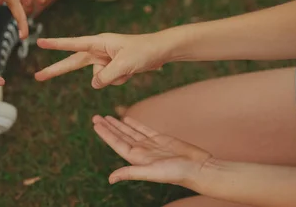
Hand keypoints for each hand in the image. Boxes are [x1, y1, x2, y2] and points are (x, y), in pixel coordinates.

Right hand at [35, 33, 169, 88]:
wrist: (160, 51)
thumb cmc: (143, 51)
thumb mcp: (124, 65)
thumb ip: (106, 75)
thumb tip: (94, 84)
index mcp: (98, 42)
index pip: (72, 44)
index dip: (55, 44)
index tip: (39, 42)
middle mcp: (98, 50)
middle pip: (72, 63)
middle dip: (56, 70)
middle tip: (37, 76)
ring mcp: (103, 59)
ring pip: (98, 77)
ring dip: (113, 77)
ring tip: (129, 66)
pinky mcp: (111, 67)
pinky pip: (109, 80)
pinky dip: (119, 79)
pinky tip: (131, 70)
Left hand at [93, 116, 211, 187]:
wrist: (200, 169)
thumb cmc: (178, 174)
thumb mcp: (151, 172)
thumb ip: (130, 173)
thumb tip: (110, 179)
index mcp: (137, 159)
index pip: (117, 143)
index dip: (105, 133)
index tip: (95, 124)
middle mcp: (142, 151)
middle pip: (120, 136)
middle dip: (108, 127)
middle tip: (95, 117)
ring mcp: (151, 145)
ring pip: (130, 132)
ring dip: (119, 124)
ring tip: (107, 116)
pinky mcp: (162, 140)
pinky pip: (144, 129)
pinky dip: (135, 124)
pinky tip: (127, 119)